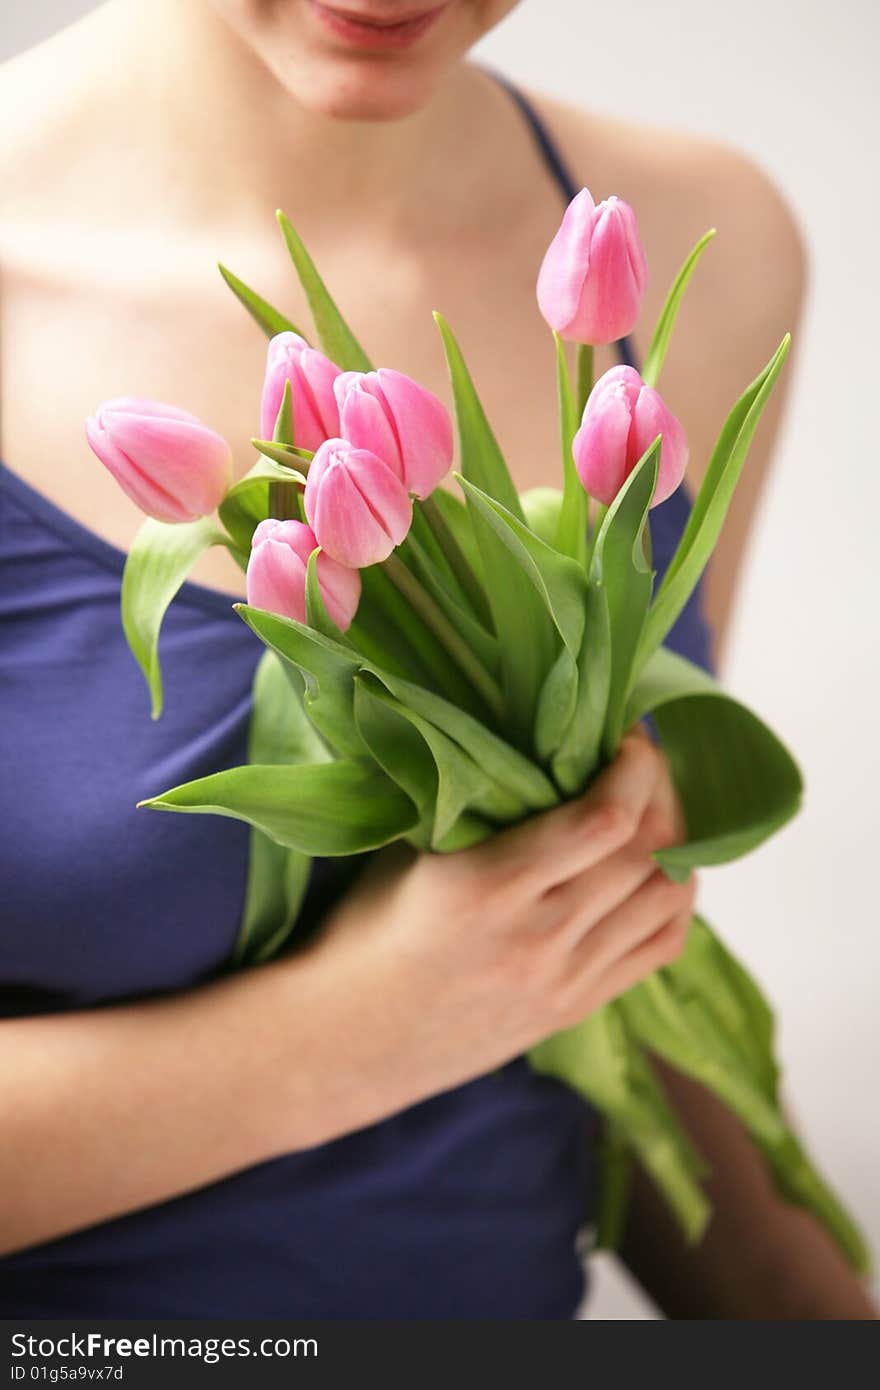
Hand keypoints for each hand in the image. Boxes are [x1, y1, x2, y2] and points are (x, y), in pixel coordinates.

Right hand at [309, 729, 695, 1105]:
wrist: (344, 1042)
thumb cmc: (362, 934)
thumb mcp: (406, 852)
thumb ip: (472, 801)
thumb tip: (531, 738)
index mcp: (488, 887)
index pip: (604, 820)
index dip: (635, 767)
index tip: (624, 735)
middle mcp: (538, 936)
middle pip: (648, 852)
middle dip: (663, 790)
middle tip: (646, 760)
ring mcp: (564, 979)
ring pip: (666, 899)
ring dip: (679, 841)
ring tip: (657, 808)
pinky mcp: (575, 1008)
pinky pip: (660, 947)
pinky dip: (677, 899)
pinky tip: (664, 868)